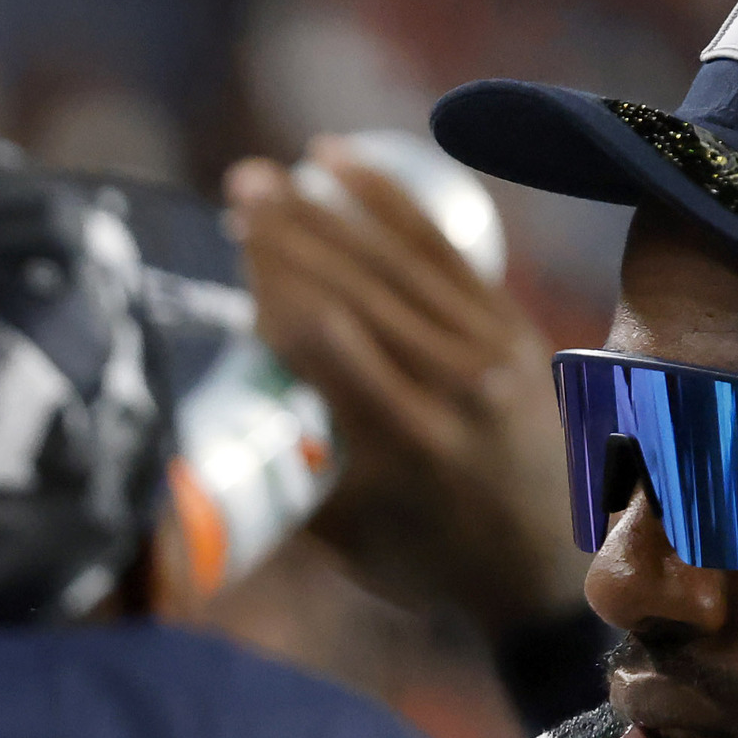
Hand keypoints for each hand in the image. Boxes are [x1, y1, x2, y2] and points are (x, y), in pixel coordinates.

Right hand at [228, 143, 582, 635]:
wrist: (543, 571)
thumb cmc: (422, 565)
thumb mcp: (340, 537)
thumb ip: (278, 480)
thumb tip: (195, 438)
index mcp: (400, 439)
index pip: (322, 335)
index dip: (271, 281)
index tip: (230, 243)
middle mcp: (451, 383)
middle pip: (355, 284)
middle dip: (291, 228)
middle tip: (239, 184)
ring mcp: (490, 351)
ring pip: (396, 259)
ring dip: (332, 208)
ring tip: (278, 173)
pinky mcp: (510, 327)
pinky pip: (443, 250)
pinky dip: (393, 203)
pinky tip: (348, 166)